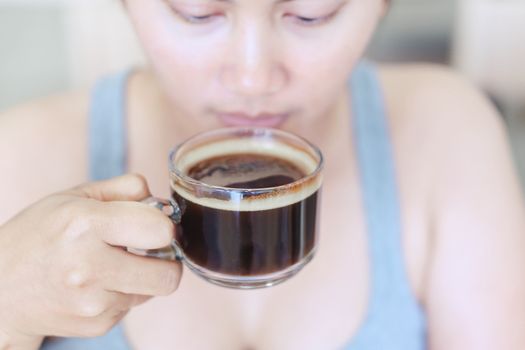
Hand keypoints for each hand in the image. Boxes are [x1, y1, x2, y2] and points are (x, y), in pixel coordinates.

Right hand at [0, 174, 181, 348]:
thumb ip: (122, 189)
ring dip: (142, 276)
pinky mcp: (96, 325)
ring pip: (153, 290)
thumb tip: (160, 202)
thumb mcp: (73, 197)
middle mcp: (89, 267)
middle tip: (148, 249)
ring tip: (111, 264)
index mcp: (85, 225)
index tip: (152, 224)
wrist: (0, 291)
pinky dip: (123, 292)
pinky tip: (97, 284)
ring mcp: (93, 303)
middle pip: (169, 275)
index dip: (164, 225)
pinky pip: (132, 305)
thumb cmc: (39, 236)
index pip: (161, 230)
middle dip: (166, 260)